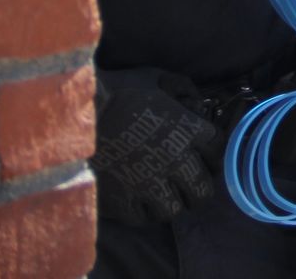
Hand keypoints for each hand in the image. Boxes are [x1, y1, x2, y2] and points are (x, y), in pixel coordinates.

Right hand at [91, 68, 217, 226]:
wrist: (77, 113)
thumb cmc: (117, 90)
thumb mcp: (154, 78)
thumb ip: (179, 86)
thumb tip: (193, 97)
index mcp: (188, 130)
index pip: (218, 150)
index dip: (212, 154)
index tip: (203, 154)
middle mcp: (176, 160)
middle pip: (203, 188)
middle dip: (197, 187)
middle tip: (186, 183)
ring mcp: (150, 183)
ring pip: (175, 209)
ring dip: (170, 202)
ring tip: (161, 195)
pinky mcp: (124, 201)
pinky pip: (143, 217)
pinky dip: (142, 211)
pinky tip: (137, 200)